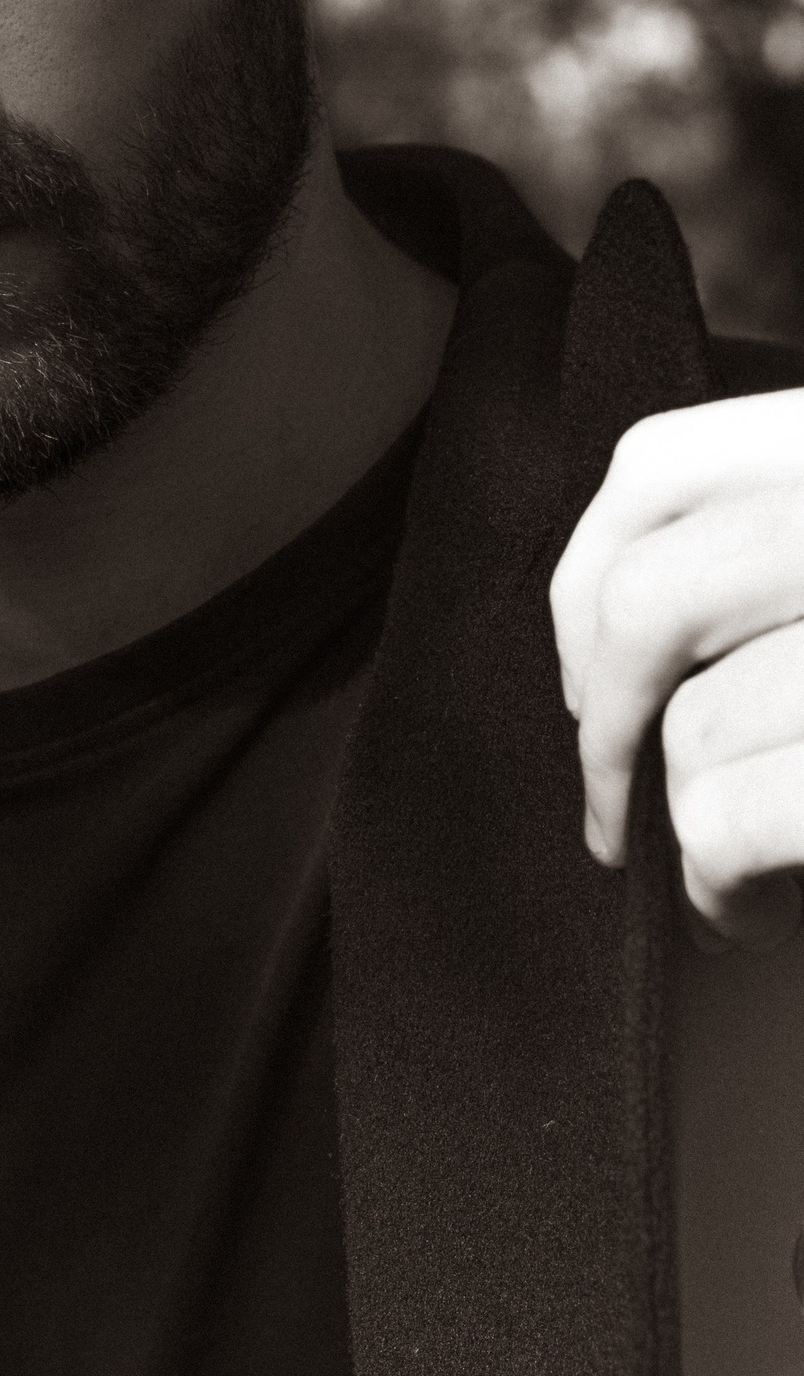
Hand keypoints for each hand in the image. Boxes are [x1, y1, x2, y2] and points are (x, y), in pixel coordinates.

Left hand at [551, 388, 803, 949]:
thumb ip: (785, 560)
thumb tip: (613, 634)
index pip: (664, 466)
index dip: (590, 575)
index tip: (595, 665)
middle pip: (657, 596)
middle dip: (607, 719)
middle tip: (615, 793)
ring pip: (695, 727)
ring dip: (684, 829)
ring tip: (737, 870)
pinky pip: (729, 825)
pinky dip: (716, 891)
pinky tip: (754, 908)